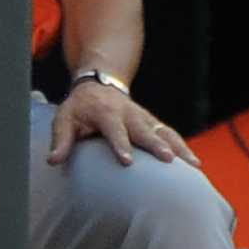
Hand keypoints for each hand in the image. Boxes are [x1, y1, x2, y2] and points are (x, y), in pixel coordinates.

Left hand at [47, 78, 200, 168]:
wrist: (99, 84)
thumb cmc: (80, 108)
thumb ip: (61, 139)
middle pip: (145, 130)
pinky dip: (184, 147)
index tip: (128, 161)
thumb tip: (53, 160)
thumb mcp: (64, 118)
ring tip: (193, 165)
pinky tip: (195, 164)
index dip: (121, 144)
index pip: (114, 130)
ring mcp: (144, 117)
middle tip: (168, 159)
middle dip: (157, 145)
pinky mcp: (153, 123)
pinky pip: (171, 134)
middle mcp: (129, 114)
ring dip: (179, 147)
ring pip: (164, 131)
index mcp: (106, 112)